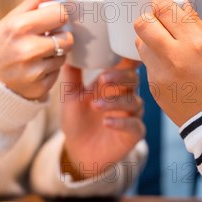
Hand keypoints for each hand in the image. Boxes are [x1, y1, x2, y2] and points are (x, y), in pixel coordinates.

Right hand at [0, 0, 73, 100]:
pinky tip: (34, 67)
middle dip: (59, 37)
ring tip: (36, 54)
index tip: (49, 19)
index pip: (61, 14)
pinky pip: (58, 73)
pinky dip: (50, 70)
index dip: (58, 16)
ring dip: (56, 54)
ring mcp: (33, 71)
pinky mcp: (39, 87)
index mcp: (20, 26)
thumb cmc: (3, 40)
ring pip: (64, 56)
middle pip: (68, 38)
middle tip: (43, 38)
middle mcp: (27, 50)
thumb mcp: (16, 15)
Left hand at [60, 60, 144, 180]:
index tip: (117, 49)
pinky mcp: (134, 133)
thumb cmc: (78, 121)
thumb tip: (68, 51)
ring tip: (95, 105)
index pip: (125, 65)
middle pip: (133, 80)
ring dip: (115, 102)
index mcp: (113, 83)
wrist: (78, 152)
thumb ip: (72, 76)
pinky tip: (107, 122)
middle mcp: (126, 96)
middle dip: (120, 77)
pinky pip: (133, 125)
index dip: (126, 57)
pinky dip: (121, 123)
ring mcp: (132, 114)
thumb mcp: (71, 97)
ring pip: (133, 102)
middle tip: (103, 78)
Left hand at [134, 0, 201, 126]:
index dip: (162, 2)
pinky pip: (146, 63)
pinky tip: (171, 65)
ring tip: (167, 44)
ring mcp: (161, 74)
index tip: (167, 5)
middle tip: (162, 22)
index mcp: (195, 42)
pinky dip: (155, 59)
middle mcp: (174, 57)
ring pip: (140, 42)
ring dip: (150, 38)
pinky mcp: (153, 88)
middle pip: (142, 22)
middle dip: (150, 18)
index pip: (164, 8)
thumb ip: (193, 20)